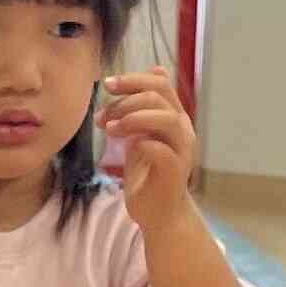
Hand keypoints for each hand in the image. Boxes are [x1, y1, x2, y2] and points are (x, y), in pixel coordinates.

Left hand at [103, 71, 198, 226]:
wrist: (159, 214)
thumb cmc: (147, 174)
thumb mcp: (140, 135)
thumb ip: (142, 109)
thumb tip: (152, 72)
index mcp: (174, 117)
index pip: (159, 84)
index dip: (133, 79)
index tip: (107, 84)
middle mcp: (182, 129)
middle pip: (159, 96)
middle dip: (126, 98)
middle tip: (103, 114)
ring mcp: (182, 150)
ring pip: (165, 118)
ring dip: (133, 117)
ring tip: (110, 129)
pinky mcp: (175, 170)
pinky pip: (161, 148)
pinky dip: (140, 142)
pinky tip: (124, 147)